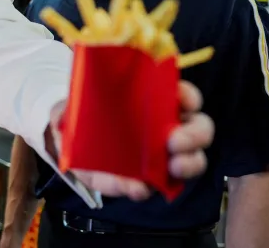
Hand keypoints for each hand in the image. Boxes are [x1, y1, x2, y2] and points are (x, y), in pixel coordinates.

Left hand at [51, 81, 213, 200]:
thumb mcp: (85, 93)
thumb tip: (95, 80)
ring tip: (173, 166)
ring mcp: (164, 156)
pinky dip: (144, 188)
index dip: (189, 97)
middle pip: (200, 129)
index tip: (183, 100)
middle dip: (195, 135)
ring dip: (188, 164)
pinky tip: (136, 187)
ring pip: (193, 161)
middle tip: (174, 141)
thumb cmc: (85, 109)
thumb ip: (91, 89)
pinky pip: (154, 188)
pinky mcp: (147, 181)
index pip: (187, 95)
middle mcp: (170, 127)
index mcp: (160, 101)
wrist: (68, 139)